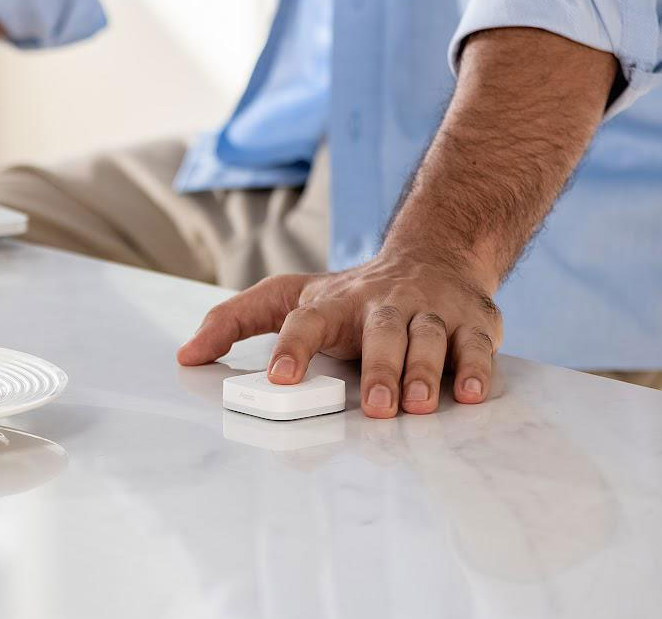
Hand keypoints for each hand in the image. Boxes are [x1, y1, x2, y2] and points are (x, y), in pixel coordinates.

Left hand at [176, 250, 502, 417]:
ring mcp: (428, 311)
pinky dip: (475, 367)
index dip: (292, 347)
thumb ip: (235, 321)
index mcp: (333, 303)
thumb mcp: (290, 297)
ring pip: (427, 337)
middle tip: (374, 407)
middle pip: (380, 332)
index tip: (279, 378)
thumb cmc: (352, 294)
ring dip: (422, 371)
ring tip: (416, 406)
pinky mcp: (470, 321)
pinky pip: (475, 344)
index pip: (306, 322)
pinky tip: (470, 393)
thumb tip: (185, 355)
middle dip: (378, 368)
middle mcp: (381, 304)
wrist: (436, 253)